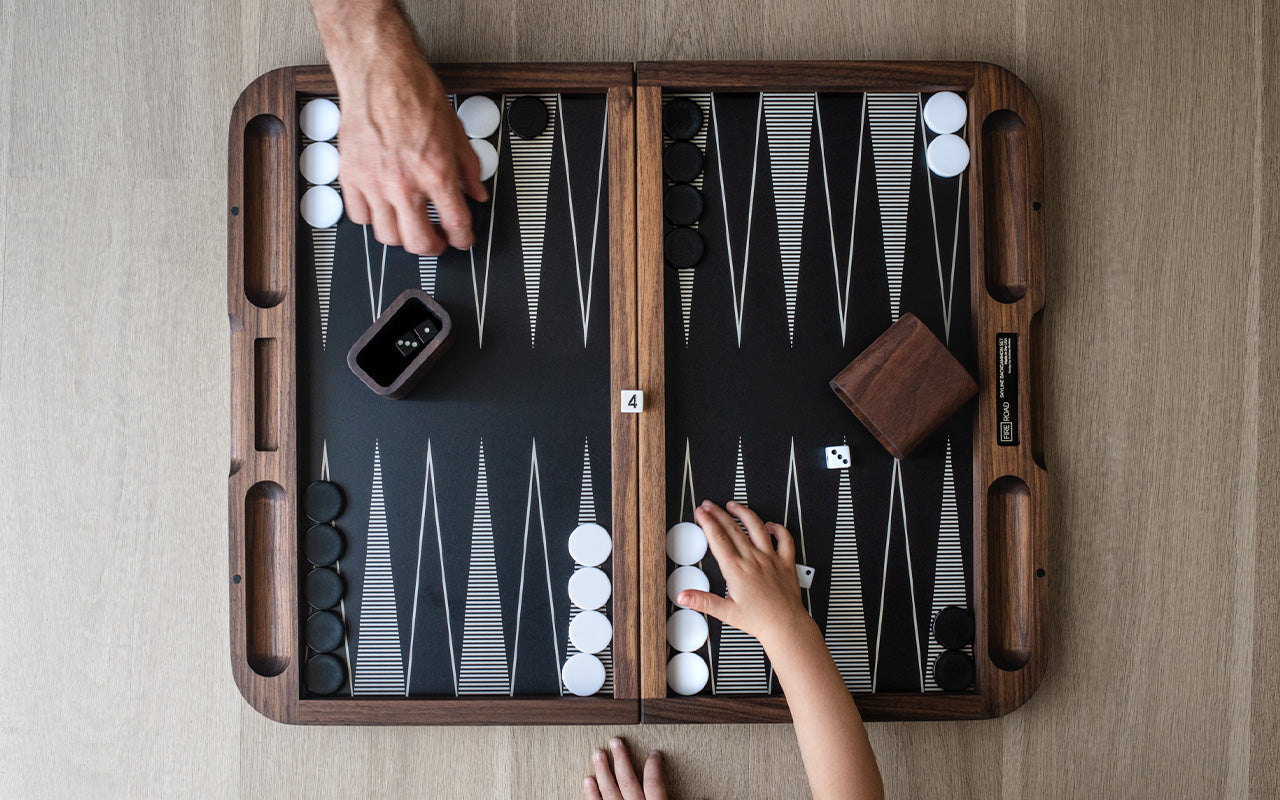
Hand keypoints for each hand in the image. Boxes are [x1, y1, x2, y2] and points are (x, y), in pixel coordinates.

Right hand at [314, 1, 486, 254]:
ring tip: (410, 226)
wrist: (380, 73)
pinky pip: (359, 216)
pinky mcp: (351, 177)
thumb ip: (469, 169)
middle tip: (437, 241)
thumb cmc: (415, 94)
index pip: (456, 225)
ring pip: (387, 236)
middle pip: (419, 242)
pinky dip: (372, 219)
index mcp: (436, 173)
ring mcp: (374, 183)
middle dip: (433, 247)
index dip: (463, 239)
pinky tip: (382, 209)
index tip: (462, 238)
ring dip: (402, 237)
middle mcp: (404, 184)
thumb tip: (476, 192)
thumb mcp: (456, 133)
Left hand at [584, 738, 666, 799]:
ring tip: (598, 754)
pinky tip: (588, 781)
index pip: (653, 783)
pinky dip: (591, 792)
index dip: (653, 766)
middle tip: (615, 742)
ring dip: (603, 770)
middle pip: (627, 780)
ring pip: (609, 789)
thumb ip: (667, 796)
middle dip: (620, 758)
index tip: (654, 754)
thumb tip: (681, 792)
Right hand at [680, 501, 812, 648]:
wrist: (785, 626)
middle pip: (733, 529)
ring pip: (757, 527)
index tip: (701, 513)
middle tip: (709, 505)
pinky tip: (770, 524)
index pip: (718, 538)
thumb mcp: (726, 612)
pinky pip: (785, 539)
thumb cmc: (759, 621)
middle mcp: (754, 560)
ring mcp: (771, 559)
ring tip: (733, 505)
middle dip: (718, 513)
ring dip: (744, 513)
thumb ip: (703, 601)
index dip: (707, 522)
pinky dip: (777, 529)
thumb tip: (684, 596)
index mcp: (737, 570)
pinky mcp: (786, 562)